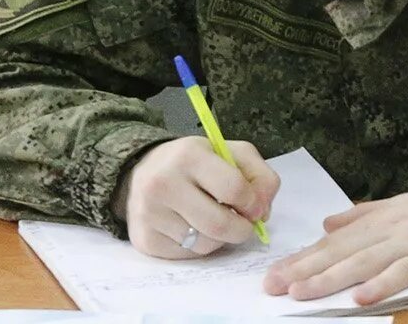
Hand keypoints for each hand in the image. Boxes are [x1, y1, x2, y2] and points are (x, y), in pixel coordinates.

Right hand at [115, 136, 279, 259]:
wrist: (145, 172)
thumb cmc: (196, 163)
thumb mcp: (231, 153)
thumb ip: (259, 176)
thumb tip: (263, 212)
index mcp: (189, 156)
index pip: (233, 188)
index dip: (253, 203)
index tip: (256, 207)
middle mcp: (163, 184)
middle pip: (218, 224)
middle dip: (242, 230)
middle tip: (245, 225)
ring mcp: (150, 214)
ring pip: (204, 244)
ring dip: (221, 239)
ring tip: (217, 221)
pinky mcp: (145, 240)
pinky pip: (187, 255)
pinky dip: (200, 246)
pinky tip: (195, 228)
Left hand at [264, 186, 407, 306]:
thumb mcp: (400, 204)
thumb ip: (363, 214)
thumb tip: (328, 223)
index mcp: (379, 218)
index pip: (334, 240)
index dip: (304, 257)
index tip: (275, 272)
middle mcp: (388, 229)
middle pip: (341, 251)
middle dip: (305, 269)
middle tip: (273, 286)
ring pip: (364, 262)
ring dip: (331, 278)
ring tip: (301, 293)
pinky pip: (404, 272)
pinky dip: (382, 284)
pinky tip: (361, 298)